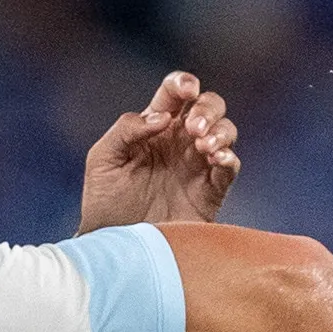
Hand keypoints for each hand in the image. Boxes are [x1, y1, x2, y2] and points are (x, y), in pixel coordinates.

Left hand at [79, 71, 240, 229]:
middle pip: (209, 106)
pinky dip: (228, 157)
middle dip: (207, 108)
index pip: (175, 94)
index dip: (184, 83)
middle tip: (192, 128)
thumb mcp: (102, 159)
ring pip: (226, 131)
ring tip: (202, 145)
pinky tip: (215, 158)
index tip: (185, 90)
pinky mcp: (211, 191)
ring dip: (219, 131)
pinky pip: (230, 166)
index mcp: (154, 128)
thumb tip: (163, 117)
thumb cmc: (103, 203)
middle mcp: (180, 142)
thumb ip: (126, 129)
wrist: (115, 247)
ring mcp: (197, 165)